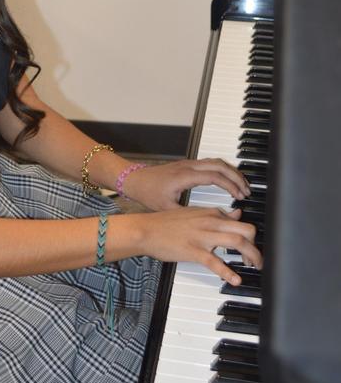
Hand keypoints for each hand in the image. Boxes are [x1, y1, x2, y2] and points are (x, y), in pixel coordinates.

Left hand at [120, 158, 250, 211]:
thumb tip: (207, 221)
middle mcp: (188, 166)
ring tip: (242, 186)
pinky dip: (223, 170)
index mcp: (184, 176)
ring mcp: (188, 163)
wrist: (134, 179)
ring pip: (216, 161)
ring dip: (231, 172)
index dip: (230, 185)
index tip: (241, 196)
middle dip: (237, 177)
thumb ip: (188, 213)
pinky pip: (210, 163)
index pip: (214, 176)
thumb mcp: (167, 208)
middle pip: (220, 165)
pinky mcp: (187, 164)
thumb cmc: (148, 193)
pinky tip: (228, 181)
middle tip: (248, 191)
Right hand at [120, 206, 260, 285]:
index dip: (250, 235)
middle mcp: (210, 223)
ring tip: (253, 267)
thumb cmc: (165, 223)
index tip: (251, 246)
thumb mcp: (193, 213)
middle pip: (246, 230)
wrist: (145, 229)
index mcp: (210, 213)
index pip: (240, 221)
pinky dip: (228, 273)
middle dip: (256, 246)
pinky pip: (216, 263)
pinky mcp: (193, 251)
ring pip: (237, 243)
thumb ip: (216, 214)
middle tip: (256, 259)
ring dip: (251, 256)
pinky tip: (235, 280)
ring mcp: (202, 237)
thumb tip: (236, 214)